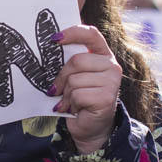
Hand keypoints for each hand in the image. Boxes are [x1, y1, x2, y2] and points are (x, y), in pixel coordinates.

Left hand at [50, 25, 121, 153]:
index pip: (91, 34)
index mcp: (103, 55)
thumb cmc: (80, 99)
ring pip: (75, 80)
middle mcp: (112, 65)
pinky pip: (78, 95)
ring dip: (66, 95)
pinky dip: (71, 104)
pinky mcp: (107, 97)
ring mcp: (112, 81)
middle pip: (77, 61)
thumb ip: (70, 63)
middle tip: (57, 90)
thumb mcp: (74, 76)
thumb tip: (49, 51)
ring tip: (71, 103)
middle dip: (62, 78)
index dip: (73, 33)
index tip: (54, 39)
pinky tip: (76, 110)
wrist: (91, 128)